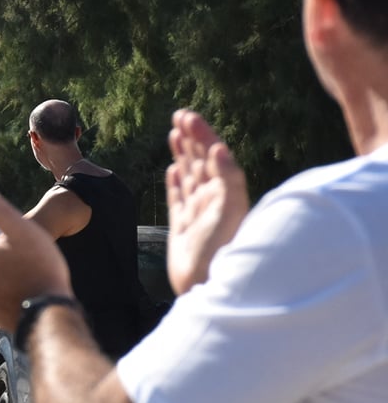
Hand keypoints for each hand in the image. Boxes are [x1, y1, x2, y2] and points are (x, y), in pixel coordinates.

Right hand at [165, 109, 248, 294]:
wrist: (207, 286)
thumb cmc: (223, 251)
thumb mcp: (229, 212)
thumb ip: (229, 180)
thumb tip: (220, 149)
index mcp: (225, 192)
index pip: (213, 155)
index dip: (202, 134)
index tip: (187, 116)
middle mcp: (212, 200)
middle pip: (201, 161)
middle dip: (191, 138)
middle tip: (180, 116)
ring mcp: (198, 213)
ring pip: (189, 176)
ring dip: (183, 155)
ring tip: (175, 135)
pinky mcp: (183, 227)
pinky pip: (179, 199)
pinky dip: (175, 183)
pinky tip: (173, 173)